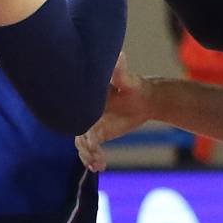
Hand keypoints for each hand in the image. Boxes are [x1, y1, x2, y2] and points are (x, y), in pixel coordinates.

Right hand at [75, 56, 149, 170]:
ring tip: (99, 164)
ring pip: (82, 144)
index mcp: (87, 98)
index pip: (78, 113)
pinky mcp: (96, 135)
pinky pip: (89, 149)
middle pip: (78, 132)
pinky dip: (91, 159)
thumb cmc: (135, 87)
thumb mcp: (128, 80)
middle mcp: (84, 112)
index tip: (92, 139)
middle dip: (84, 146)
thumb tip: (119, 55)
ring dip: (88, 156)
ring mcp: (89, 124)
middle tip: (94, 154)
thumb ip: (120, 71)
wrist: (144, 100)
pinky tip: (100, 167)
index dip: (83, 127)